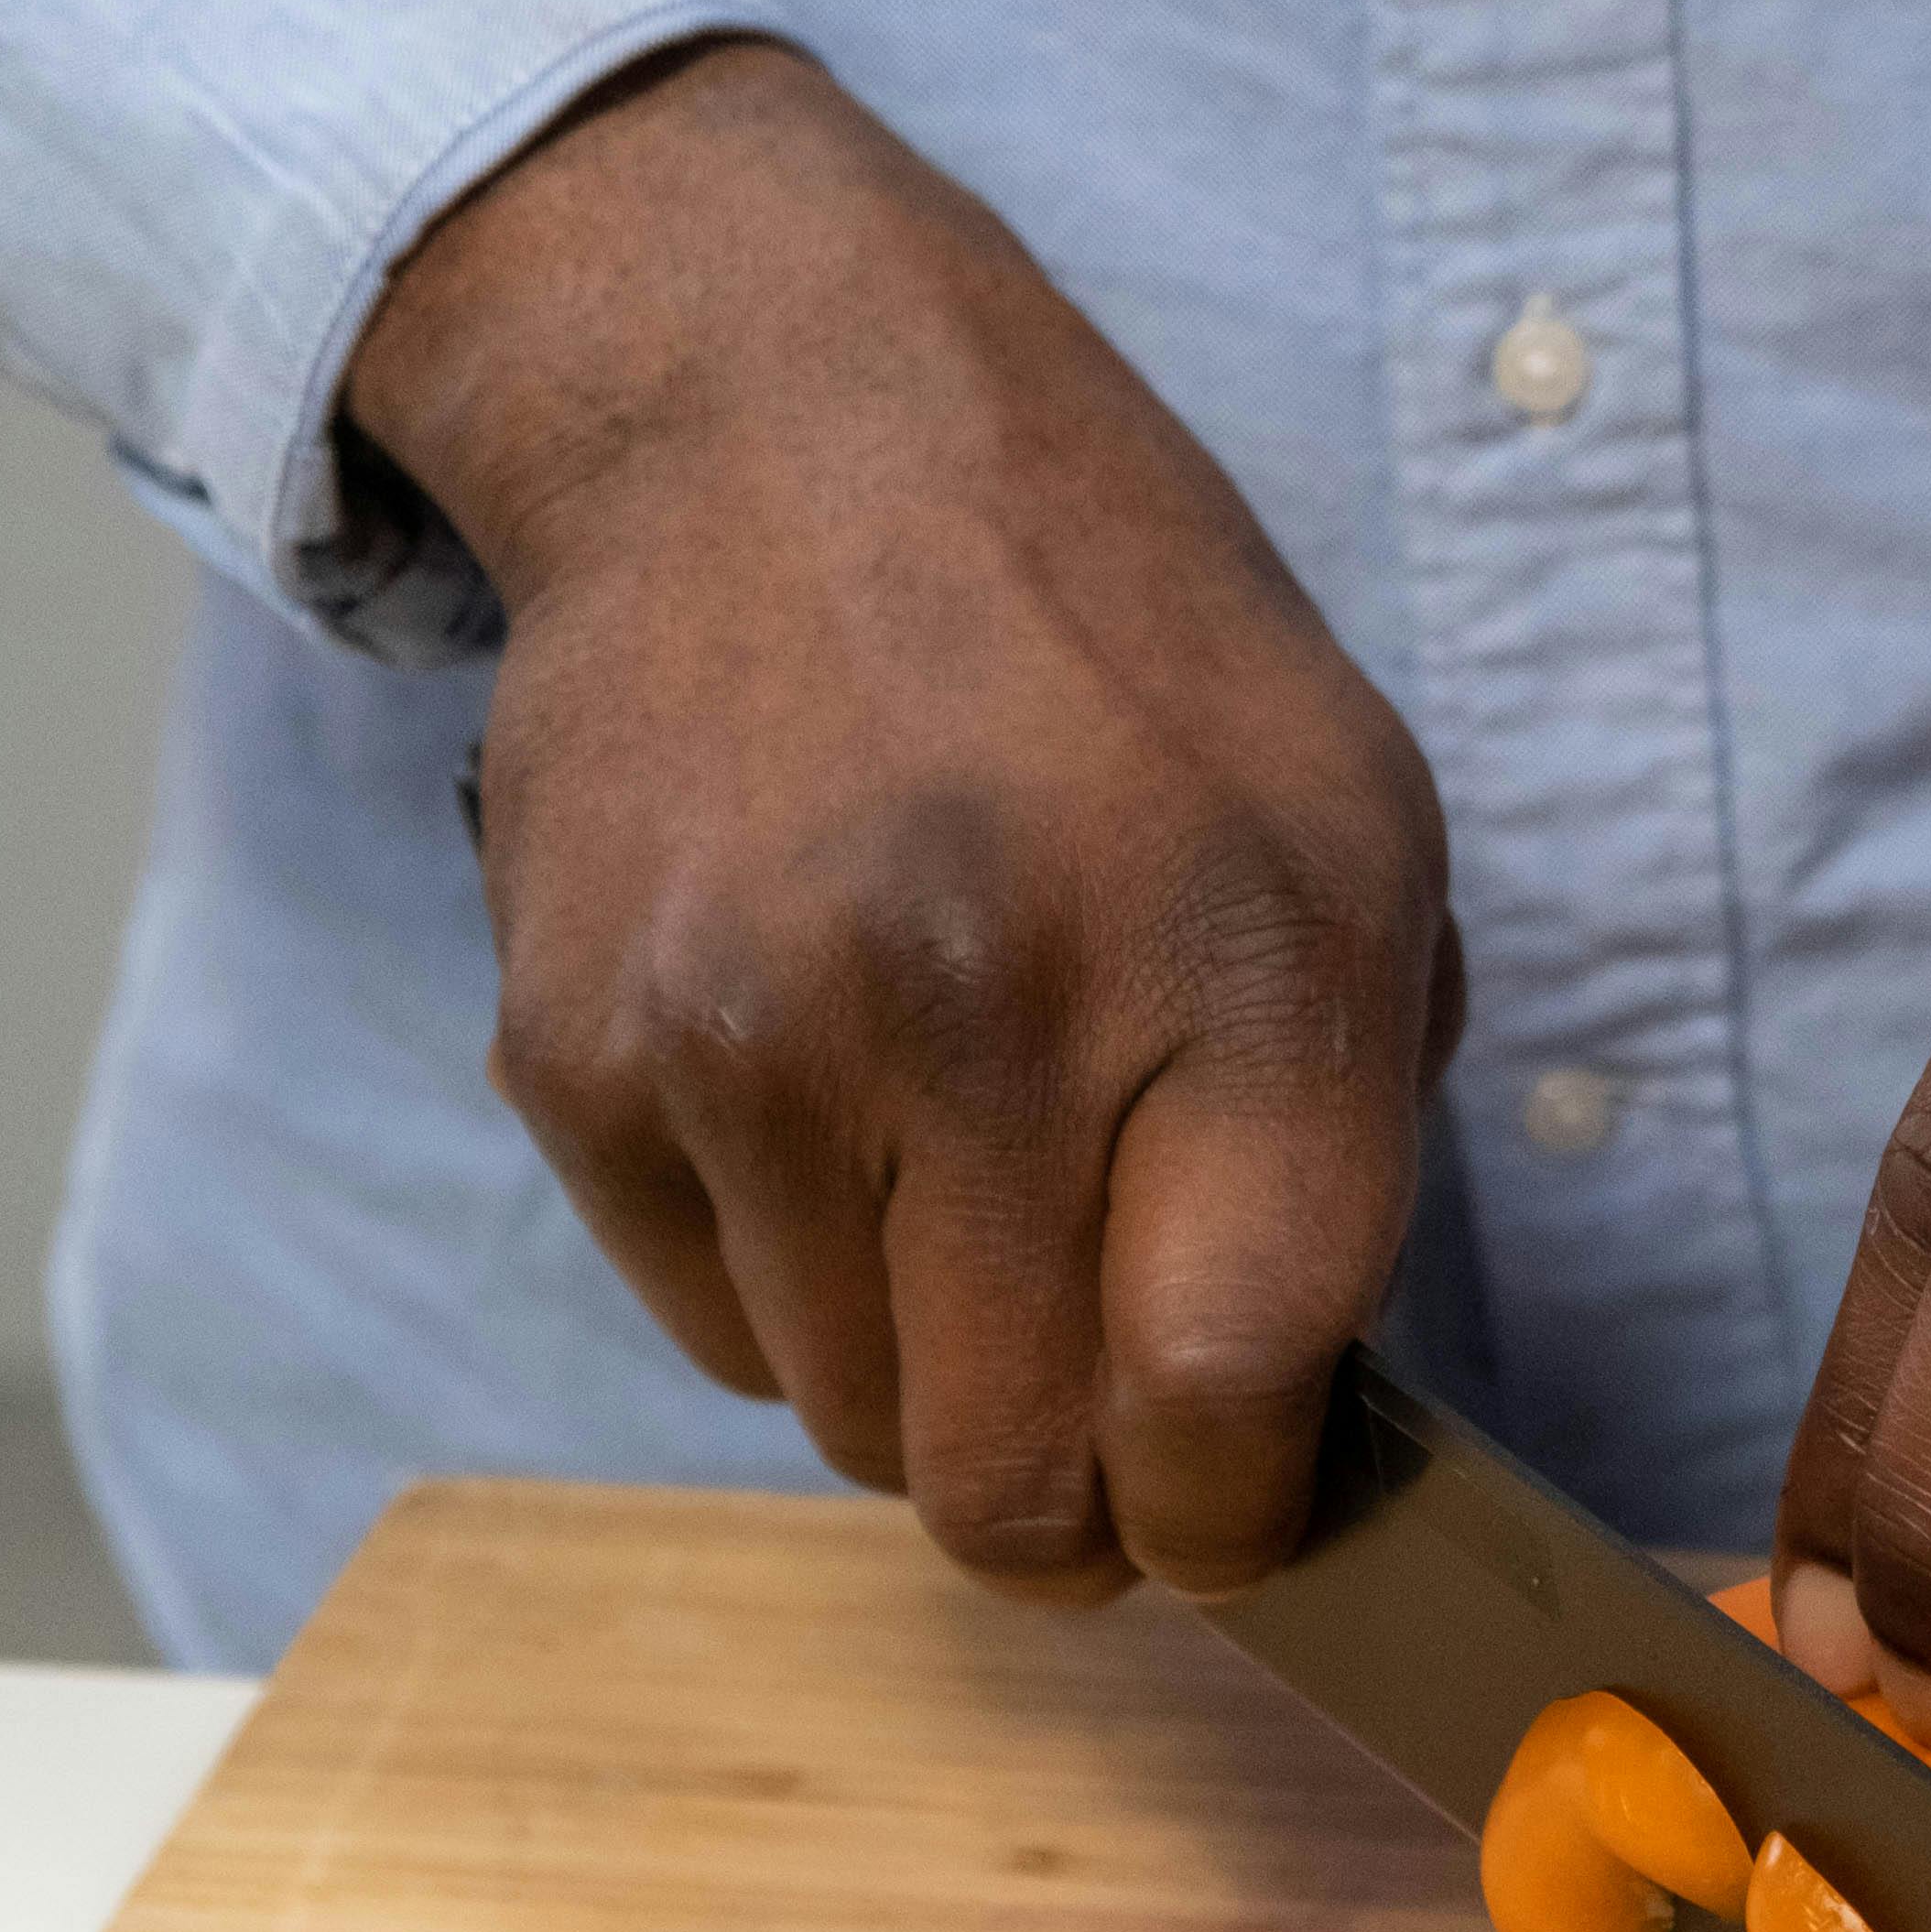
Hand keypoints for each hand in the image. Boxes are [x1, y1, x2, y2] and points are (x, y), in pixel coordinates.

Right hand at [347, 40, 1455, 1602]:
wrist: (767, 412)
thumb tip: (1285, 1426)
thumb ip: (1347, 1137)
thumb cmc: (1109, 648)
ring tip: (959, 1183)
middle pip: (1010, 1475)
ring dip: (924, 1378)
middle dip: (1075, 1516)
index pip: (1221, 1385)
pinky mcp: (580, 1054)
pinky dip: (787, 1281)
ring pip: (850, 1424)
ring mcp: (753, 1036)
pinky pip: (714, 1328)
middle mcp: (983, 998)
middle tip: (1106, 1443)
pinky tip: (825, 1102)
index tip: (1229, 1512)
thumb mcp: (1350, 824)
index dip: (1230, 1519)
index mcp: (1235, 945)